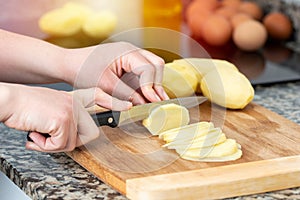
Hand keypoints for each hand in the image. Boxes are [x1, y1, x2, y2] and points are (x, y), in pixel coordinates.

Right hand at [0, 83, 131, 151]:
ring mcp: (71, 111)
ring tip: (38, 134)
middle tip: (50, 138)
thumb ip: (67, 119)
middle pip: (90, 135)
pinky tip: (35, 135)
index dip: (114, 102)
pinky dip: (44, 146)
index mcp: (74, 99)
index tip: (127, 106)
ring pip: (72, 143)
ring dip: (52, 145)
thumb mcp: (52, 109)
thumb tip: (71, 137)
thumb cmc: (26, 106)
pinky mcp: (63, 119)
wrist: (9, 100)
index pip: (99, 97)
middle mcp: (76, 104)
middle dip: (69, 143)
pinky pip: (60, 145)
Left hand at [64, 42, 168, 104]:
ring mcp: (130, 56)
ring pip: (152, 68)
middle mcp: (131, 51)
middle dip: (158, 84)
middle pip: (156, 65)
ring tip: (156, 101)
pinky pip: (143, 72)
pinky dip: (147, 84)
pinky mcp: (128, 63)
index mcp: (126, 51)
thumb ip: (127, 94)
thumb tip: (144, 104)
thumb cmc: (83, 70)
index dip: (151, 86)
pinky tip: (148, 96)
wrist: (69, 64)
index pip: (148, 68)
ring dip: (154, 84)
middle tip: (159, 102)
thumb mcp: (105, 85)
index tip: (152, 102)